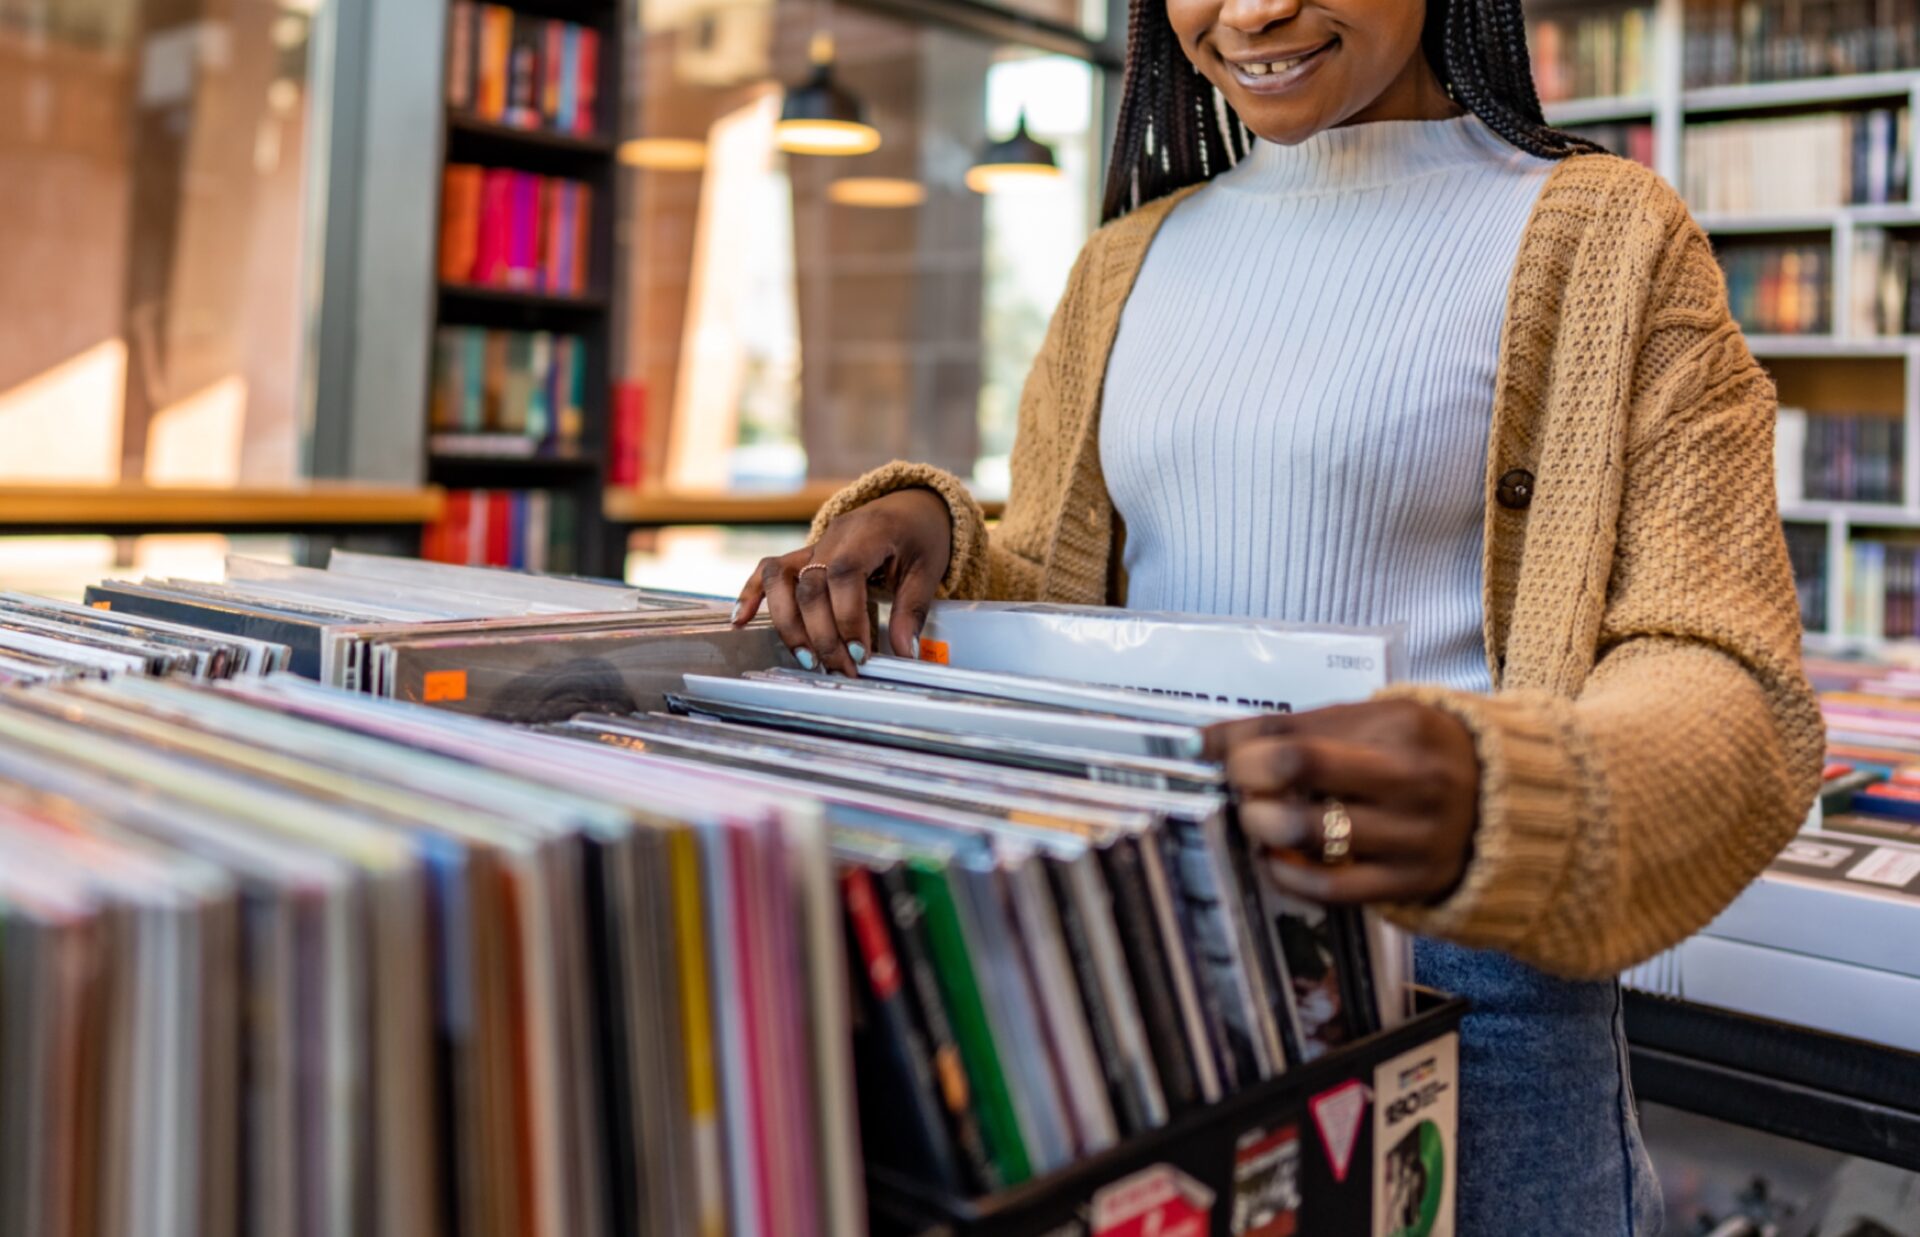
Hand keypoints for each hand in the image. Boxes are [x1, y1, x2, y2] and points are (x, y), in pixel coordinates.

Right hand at [733, 487, 952, 675]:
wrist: (910, 506)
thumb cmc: (920, 536)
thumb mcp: (928, 569)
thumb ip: (913, 610)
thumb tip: (906, 653)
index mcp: (868, 533)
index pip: (843, 575)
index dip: (847, 618)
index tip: (861, 653)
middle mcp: (833, 537)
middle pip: (809, 586)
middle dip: (822, 634)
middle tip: (842, 667)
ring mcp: (813, 544)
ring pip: (781, 579)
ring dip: (788, 624)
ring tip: (806, 659)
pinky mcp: (804, 555)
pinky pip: (769, 570)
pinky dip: (751, 595)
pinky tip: (740, 622)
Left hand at [1202, 700, 1479, 904]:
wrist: (1508, 807)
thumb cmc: (1419, 756)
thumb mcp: (1375, 723)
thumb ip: (1297, 728)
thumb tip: (1206, 740)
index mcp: (1402, 725)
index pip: (1294, 731)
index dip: (1237, 744)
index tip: (1207, 751)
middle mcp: (1412, 778)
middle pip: (1299, 768)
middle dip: (1247, 778)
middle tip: (1238, 785)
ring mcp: (1416, 834)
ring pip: (1310, 831)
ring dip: (1262, 825)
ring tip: (1257, 819)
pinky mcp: (1413, 883)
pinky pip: (1332, 888)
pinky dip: (1289, 874)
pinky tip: (1278, 858)